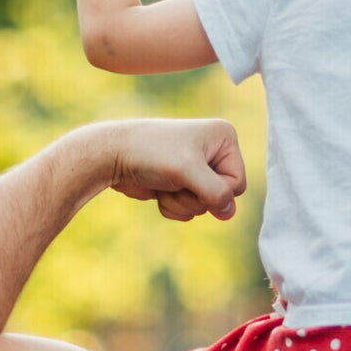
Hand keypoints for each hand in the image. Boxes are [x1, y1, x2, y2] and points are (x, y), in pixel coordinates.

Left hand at [108, 118, 245, 221]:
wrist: (113, 155)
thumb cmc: (151, 153)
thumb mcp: (188, 171)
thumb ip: (216, 193)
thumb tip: (229, 212)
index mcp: (224, 138)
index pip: (237, 183)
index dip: (215, 190)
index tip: (191, 176)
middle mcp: (214, 151)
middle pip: (222, 197)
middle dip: (195, 197)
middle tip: (174, 179)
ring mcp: (197, 169)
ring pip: (204, 206)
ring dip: (181, 202)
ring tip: (164, 183)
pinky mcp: (180, 183)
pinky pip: (188, 210)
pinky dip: (172, 206)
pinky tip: (158, 191)